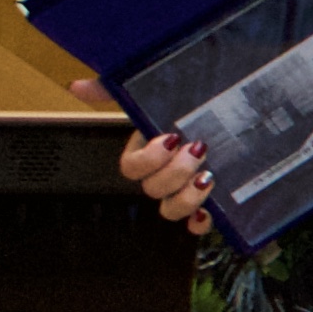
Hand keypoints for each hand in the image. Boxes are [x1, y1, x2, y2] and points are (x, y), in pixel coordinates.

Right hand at [77, 75, 215, 230]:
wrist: (236, 115)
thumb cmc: (193, 106)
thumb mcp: (158, 92)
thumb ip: (117, 89)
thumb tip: (76, 86)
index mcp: (148, 152)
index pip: (132, 167)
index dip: (149, 159)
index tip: (172, 138)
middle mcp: (163, 174)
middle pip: (152, 189)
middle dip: (175, 172)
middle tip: (199, 150)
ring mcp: (184, 191)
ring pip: (170, 210)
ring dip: (186, 198)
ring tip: (208, 176)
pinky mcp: (209, 202)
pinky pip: (196, 224)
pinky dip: (199, 223)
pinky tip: (208, 212)